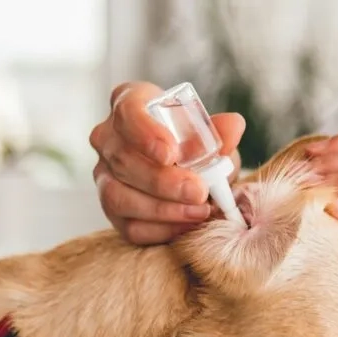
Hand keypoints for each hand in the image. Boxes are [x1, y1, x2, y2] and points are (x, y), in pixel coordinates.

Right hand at [90, 82, 245, 244]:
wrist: (193, 175)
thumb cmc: (197, 146)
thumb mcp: (212, 137)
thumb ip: (220, 133)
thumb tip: (233, 126)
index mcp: (130, 105)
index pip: (127, 111)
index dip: (146, 133)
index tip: (171, 154)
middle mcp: (108, 138)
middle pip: (123, 159)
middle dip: (163, 181)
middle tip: (199, 191)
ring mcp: (104, 175)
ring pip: (118, 196)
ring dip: (162, 209)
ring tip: (199, 211)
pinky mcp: (112, 209)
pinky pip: (127, 225)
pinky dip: (160, 229)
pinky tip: (185, 226)